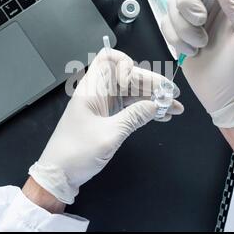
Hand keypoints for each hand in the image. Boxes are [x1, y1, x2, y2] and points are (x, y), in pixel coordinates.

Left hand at [29, 49, 183, 203]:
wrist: (58, 175)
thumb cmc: (77, 153)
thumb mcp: (109, 135)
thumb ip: (134, 117)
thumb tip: (157, 105)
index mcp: (92, 88)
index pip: (107, 58)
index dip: (125, 62)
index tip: (137, 80)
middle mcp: (99, 92)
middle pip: (128, 77)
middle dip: (151, 83)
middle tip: (173, 96)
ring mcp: (104, 105)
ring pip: (132, 92)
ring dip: (153, 98)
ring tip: (175, 108)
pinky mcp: (108, 118)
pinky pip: (130, 107)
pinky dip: (146, 110)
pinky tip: (163, 116)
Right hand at [162, 0, 233, 127]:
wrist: (233, 102)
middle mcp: (215, 6)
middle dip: (188, 2)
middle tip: (201, 22)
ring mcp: (196, 21)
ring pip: (173, 4)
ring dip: (182, 26)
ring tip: (199, 44)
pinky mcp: (182, 36)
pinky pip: (165, 23)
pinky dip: (174, 38)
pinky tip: (191, 51)